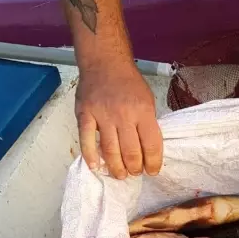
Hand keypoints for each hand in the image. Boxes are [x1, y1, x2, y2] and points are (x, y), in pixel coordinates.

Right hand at [75, 62, 162, 178]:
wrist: (105, 62)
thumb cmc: (129, 82)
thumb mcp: (147, 100)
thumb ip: (147, 123)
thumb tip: (148, 149)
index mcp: (143, 111)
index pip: (151, 144)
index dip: (153, 163)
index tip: (152, 171)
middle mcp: (123, 114)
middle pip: (131, 151)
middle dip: (135, 168)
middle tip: (135, 173)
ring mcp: (102, 115)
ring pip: (110, 149)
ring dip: (116, 167)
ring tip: (121, 175)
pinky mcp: (85, 114)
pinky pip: (86, 139)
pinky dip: (90, 155)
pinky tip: (95, 166)